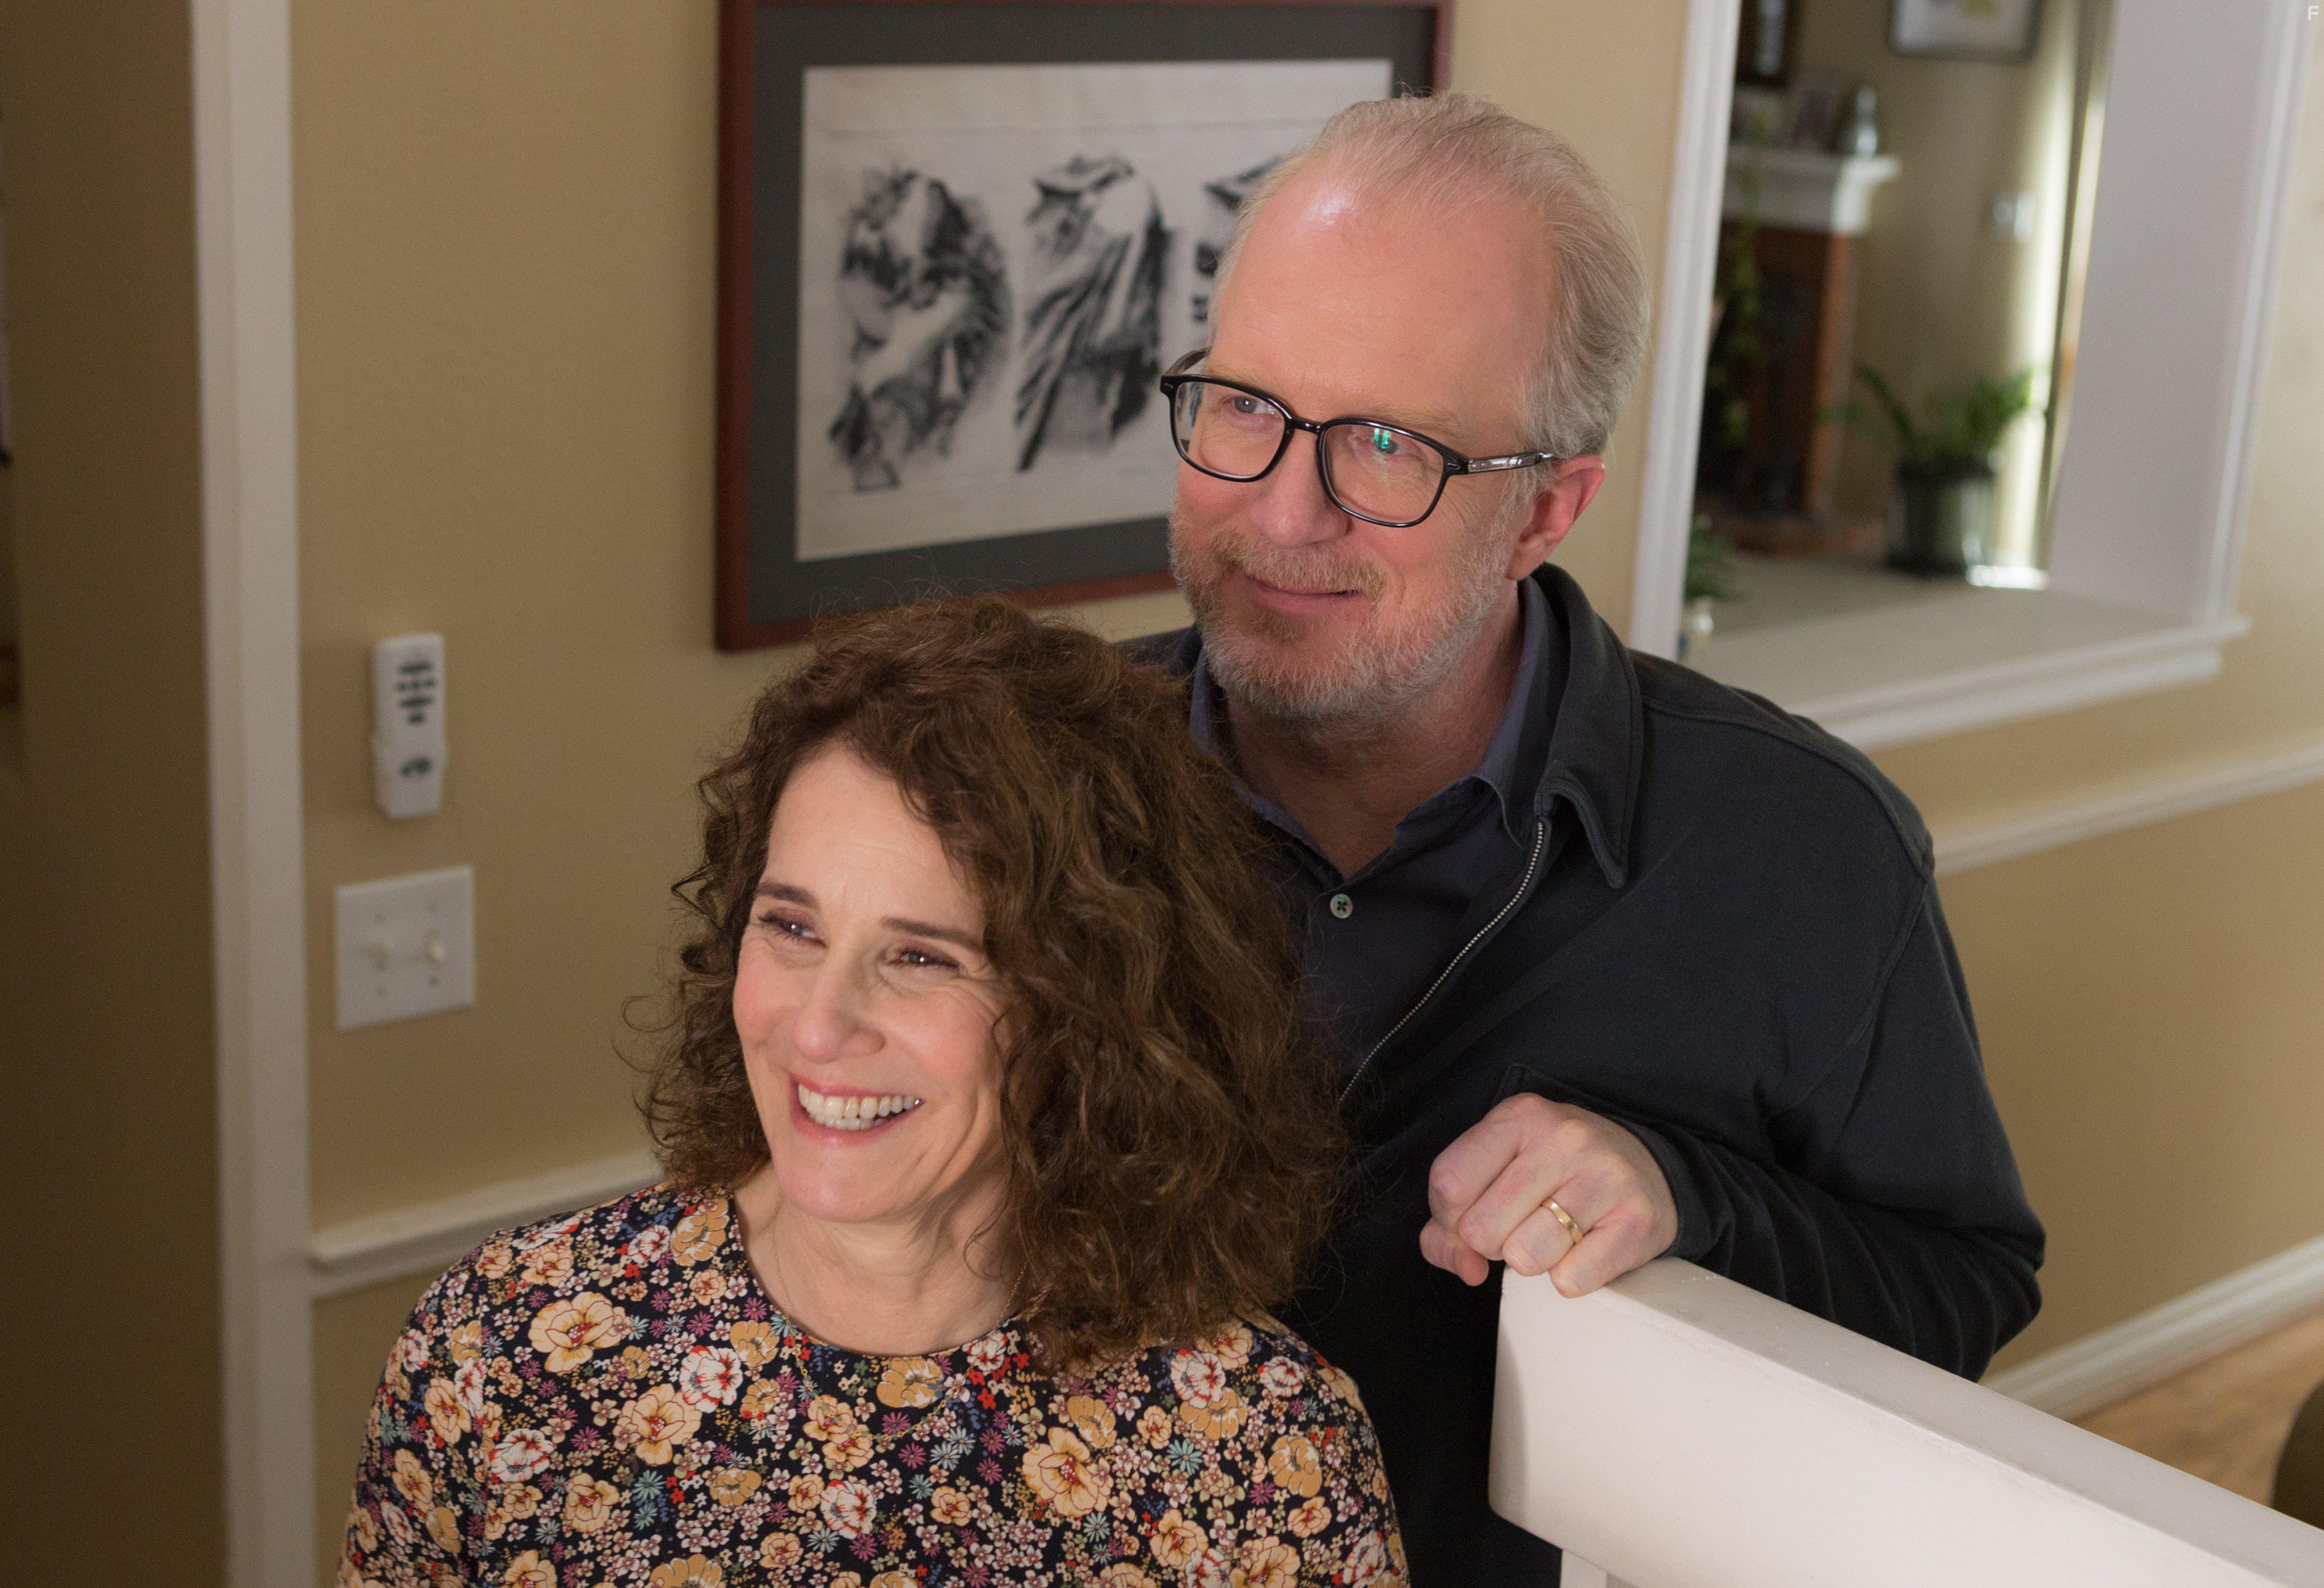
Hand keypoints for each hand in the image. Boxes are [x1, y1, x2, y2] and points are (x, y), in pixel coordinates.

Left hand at [1421, 1093, 1679, 1296]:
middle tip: (1519, 1225)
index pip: (1448, 1183)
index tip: (1474, 1215)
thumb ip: (1451, 1223)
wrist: (1648, 1168)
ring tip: (1551, 1236)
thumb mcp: (1499, 1170)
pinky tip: (1583, 1249)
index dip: (1449, 1218)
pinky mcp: (1636, 1221)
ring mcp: (1603, 1177)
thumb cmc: (1557, 1173)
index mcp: (1519, 1117)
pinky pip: (1570, 1280)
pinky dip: (1569, 1277)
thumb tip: (1463, 1267)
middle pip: (1481, 1228)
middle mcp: (1563, 1138)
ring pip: (1523, 1257)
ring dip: (1529, 1261)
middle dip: (1490, 1243)